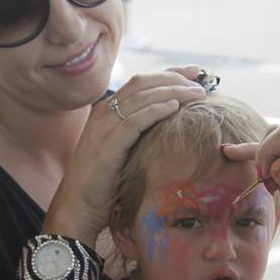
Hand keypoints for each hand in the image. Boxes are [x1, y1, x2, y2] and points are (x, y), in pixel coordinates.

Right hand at [48, 67, 205, 240]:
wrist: (78, 206)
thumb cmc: (103, 182)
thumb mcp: (123, 151)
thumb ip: (139, 135)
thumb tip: (170, 127)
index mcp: (108, 111)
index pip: (142, 81)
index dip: (170, 73)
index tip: (196, 73)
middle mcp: (105, 113)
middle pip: (144, 83)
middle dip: (175, 79)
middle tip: (201, 84)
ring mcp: (104, 127)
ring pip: (142, 97)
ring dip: (173, 91)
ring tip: (197, 94)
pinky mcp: (107, 145)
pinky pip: (134, 121)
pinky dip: (155, 110)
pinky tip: (174, 107)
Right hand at [222, 123, 279, 245]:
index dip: (268, 150)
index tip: (266, 175)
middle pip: (276, 133)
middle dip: (264, 155)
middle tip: (267, 182)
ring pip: (272, 143)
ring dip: (263, 162)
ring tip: (272, 187)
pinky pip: (273, 155)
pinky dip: (262, 162)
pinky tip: (243, 161)